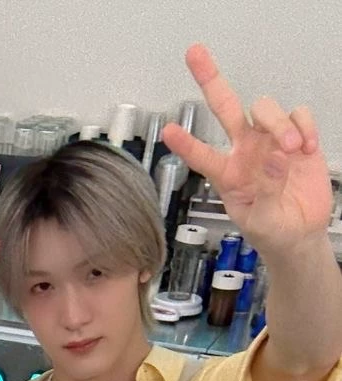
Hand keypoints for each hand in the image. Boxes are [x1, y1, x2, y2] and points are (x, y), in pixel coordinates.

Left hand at [164, 44, 332, 252]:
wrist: (298, 233)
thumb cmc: (270, 229)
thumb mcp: (260, 222)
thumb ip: (263, 193)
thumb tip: (273, 158)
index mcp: (227, 174)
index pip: (202, 155)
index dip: (186, 144)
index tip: (168, 132)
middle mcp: (245, 150)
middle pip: (225, 106)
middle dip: (210, 79)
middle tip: (195, 54)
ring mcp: (270, 141)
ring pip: (266, 109)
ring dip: (279, 125)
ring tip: (290, 149)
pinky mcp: (298, 138)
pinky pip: (299, 115)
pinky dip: (303, 127)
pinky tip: (305, 149)